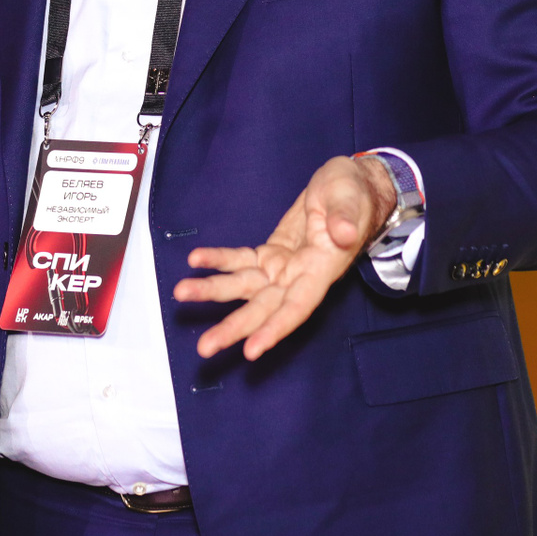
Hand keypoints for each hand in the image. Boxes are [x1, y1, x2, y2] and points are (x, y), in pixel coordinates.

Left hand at [172, 153, 393, 360]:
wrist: (350, 186)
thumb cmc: (355, 194)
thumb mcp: (352, 200)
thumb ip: (346, 218)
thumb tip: (342, 234)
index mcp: (322, 269)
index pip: (297, 306)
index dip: (275, 328)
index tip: (252, 350)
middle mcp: (300, 276)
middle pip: (264, 307)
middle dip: (234, 327)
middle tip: (205, 347)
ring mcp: (284, 267)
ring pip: (245, 287)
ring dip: (213, 291)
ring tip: (181, 293)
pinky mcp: (271, 253)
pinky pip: (241, 259)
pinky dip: (218, 260)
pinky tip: (195, 260)